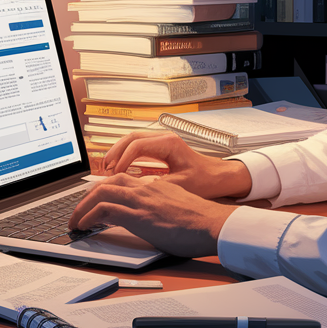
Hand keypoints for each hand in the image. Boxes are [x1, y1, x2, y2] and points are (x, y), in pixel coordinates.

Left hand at [69, 174, 233, 257]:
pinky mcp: (138, 215)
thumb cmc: (201, 222)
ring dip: (82, 207)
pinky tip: (83, 226)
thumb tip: (152, 220)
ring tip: (75, 221)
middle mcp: (145, 189)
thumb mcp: (176, 209)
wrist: (213, 224)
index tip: (94, 201)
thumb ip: (161, 209)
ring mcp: (141, 200)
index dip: (103, 190)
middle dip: (86, 197)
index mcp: (155, 186)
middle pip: (106, 183)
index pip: (121, 181)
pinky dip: (88, 216)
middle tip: (78, 211)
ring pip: (100, 193)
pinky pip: (104, 210)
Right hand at [102, 131, 250, 199]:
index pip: (137, 146)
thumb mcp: (180, 186)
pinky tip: (121, 167)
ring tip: (108, 167)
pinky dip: (127, 154)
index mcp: (169, 144)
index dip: (123, 160)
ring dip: (119, 151)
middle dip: (115, 152)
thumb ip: (155, 186)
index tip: (116, 174)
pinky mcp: (163, 148)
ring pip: (134, 139)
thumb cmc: (206, 181)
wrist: (221, 177)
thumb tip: (133, 190)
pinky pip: (139, 146)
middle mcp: (165, 138)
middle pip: (131, 137)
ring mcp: (163, 141)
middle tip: (105, 167)